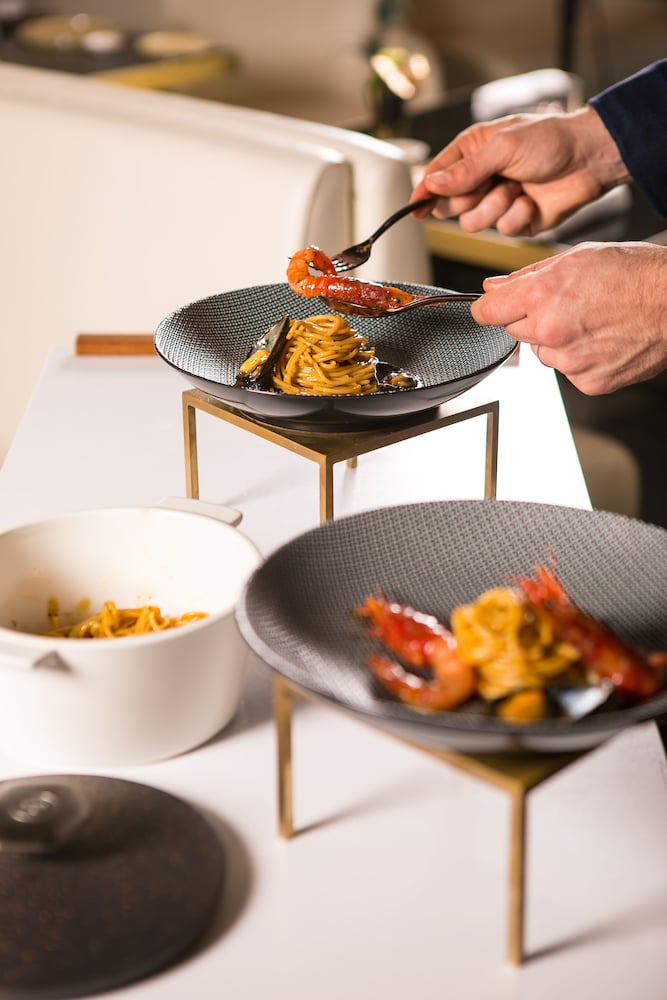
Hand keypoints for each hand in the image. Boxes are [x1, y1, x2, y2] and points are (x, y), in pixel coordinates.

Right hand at [411, 106, 629, 236]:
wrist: (589, 159)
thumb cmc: (551, 140)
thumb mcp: (503, 147)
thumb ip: (466, 170)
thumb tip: (432, 183)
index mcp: (473, 153)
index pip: (437, 177)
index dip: (424, 193)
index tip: (415, 208)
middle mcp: (482, 178)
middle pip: (450, 206)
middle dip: (468, 199)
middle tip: (488, 184)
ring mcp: (498, 202)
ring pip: (474, 222)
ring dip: (496, 206)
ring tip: (517, 188)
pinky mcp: (516, 221)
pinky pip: (503, 230)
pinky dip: (519, 215)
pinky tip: (532, 200)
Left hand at [471, 242, 666, 393]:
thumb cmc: (635, 274)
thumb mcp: (576, 258)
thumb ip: (527, 275)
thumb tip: (493, 286)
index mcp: (541, 296)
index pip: (486, 312)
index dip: (489, 307)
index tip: (492, 307)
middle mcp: (550, 331)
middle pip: (513, 331)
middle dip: (530, 319)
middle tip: (566, 305)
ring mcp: (568, 361)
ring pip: (541, 352)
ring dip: (556, 340)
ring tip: (591, 320)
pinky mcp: (587, 381)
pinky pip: (568, 370)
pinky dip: (579, 358)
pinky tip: (601, 339)